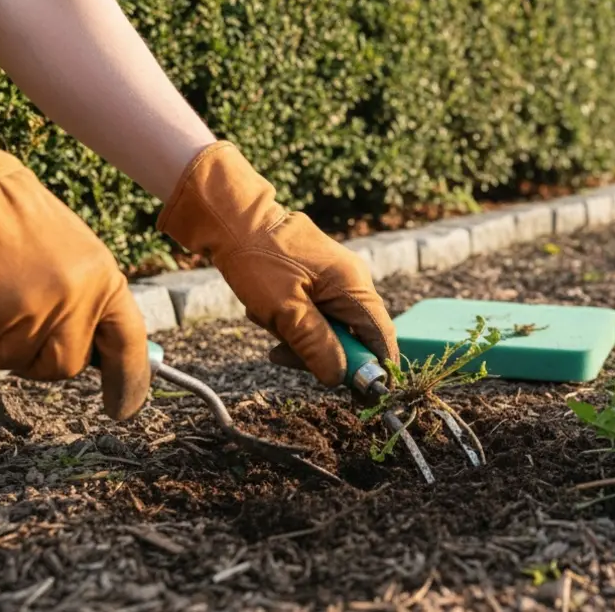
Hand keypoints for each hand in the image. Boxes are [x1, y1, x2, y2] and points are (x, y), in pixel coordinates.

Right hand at [0, 59, 150, 419]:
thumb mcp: (69, 250)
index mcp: (101, 278)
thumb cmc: (7, 212)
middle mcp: (71, 302)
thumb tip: (94, 348)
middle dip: (39, 353)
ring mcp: (23, 315)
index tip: (124, 406)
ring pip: (10, 360)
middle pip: (63, 365)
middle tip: (15, 313)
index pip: (127, 341)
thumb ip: (84, 296)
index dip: (130, 379)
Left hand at [156, 142, 397, 386]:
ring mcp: (337, 279)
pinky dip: (293, 321)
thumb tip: (340, 379)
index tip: (356, 396)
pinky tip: (267, 312)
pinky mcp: (319, 278)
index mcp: (354, 287)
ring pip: (331, 327)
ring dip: (300, 337)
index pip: (382, 338)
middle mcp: (354, 282)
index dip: (374, 369)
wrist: (232, 219)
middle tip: (282, 354)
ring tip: (266, 324)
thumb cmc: (258, 261)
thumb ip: (316, 347)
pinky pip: (316, 313)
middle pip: (355, 337)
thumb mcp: (285, 312)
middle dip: (320, 352)